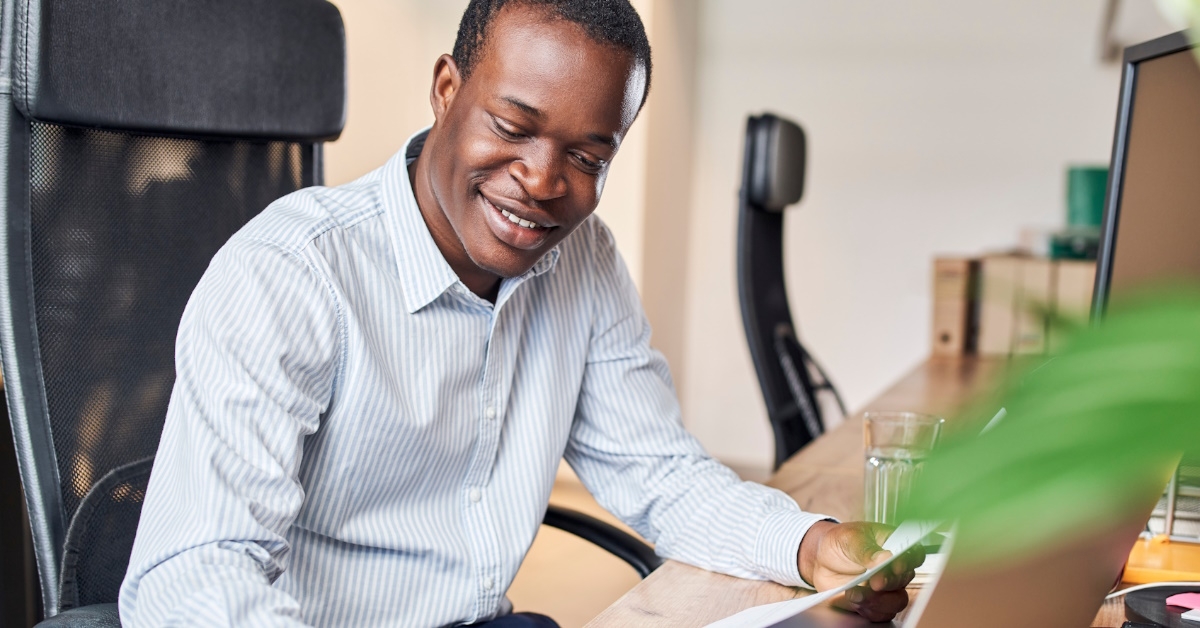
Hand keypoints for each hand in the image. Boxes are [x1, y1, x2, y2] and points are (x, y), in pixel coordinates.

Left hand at [797, 521, 925, 621]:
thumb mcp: (849, 539)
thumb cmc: (839, 542)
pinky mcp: (875, 602)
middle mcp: (894, 568)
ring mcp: (886, 587)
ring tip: (856, 592)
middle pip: (905, 579)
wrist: (820, 559)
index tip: (896, 566)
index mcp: (893, 545)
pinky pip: (882, 614)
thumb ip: (867, 550)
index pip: (914, 553)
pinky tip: (854, 598)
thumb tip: (885, 558)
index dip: (909, 561)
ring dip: (879, 600)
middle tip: (873, 581)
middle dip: (889, 582)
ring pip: (898, 601)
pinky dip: (869, 609)